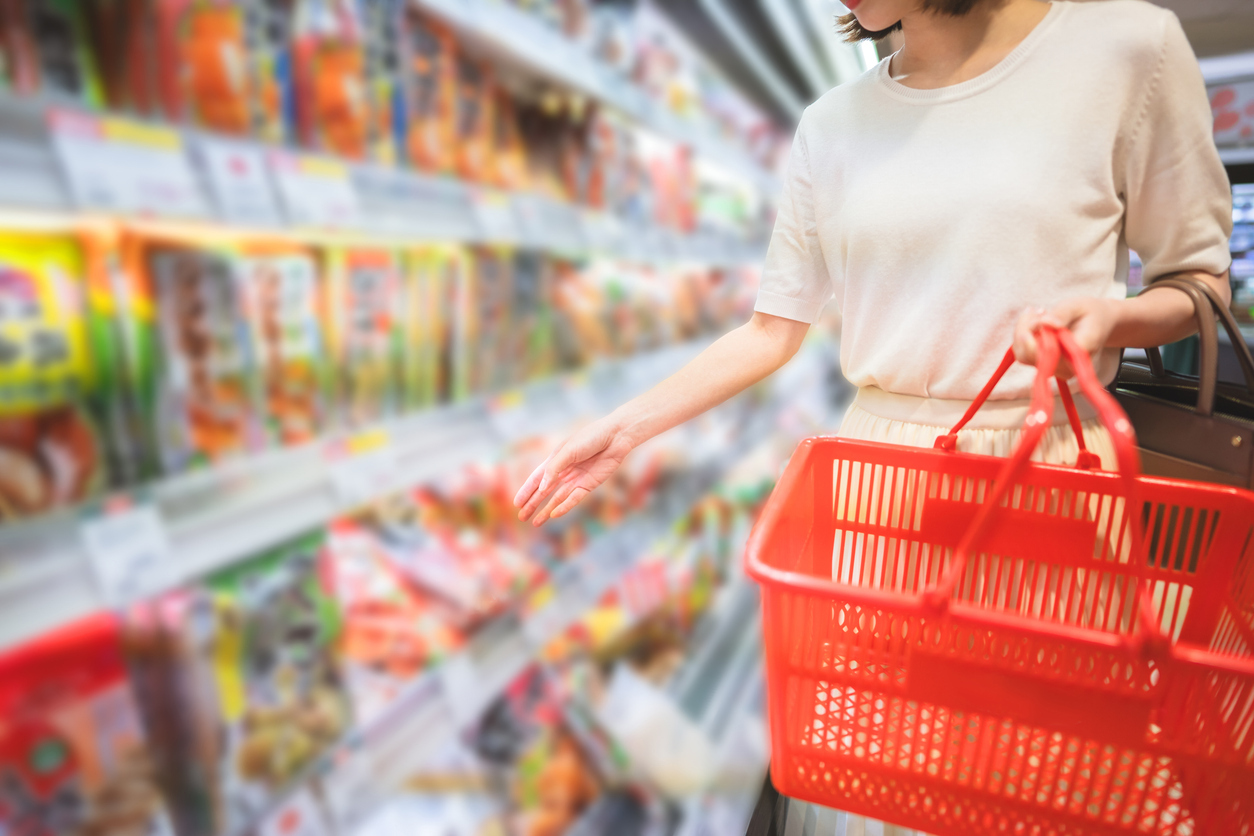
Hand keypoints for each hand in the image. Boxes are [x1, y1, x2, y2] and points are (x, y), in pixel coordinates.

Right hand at [513, 416, 635, 525]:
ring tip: (535, 522)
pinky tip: (554, 515)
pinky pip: (574, 499)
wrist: (616, 436)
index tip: (516, 503)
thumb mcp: (568, 451)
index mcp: (555, 459)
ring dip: (546, 510)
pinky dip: (564, 507)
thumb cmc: (591, 437)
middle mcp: (563, 471)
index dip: (526, 491)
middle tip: (521, 517)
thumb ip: (554, 469)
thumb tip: (542, 488)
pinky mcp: (589, 485)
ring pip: (557, 498)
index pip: (537, 478)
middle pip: (544, 491)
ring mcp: (576, 480)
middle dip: (532, 504)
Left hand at [1013, 297, 1117, 378]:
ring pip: (1022, 353)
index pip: (1046, 355)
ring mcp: (1054, 369)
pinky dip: (1024, 333)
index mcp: (1078, 354)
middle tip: (1037, 309)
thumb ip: (1062, 313)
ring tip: (1038, 312)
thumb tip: (1045, 323)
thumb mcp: (1078, 306)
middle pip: (1028, 355)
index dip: (1032, 337)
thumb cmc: (1090, 313)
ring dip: (1022, 330)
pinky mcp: (1045, 364)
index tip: (1039, 315)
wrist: (1098, 321)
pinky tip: (1035, 318)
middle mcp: (1065, 368)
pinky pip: (1024, 351)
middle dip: (1024, 329)